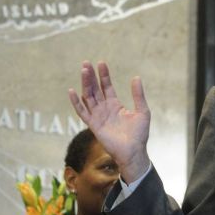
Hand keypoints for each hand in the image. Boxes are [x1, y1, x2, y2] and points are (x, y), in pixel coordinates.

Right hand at [69, 61, 150, 182]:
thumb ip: (138, 95)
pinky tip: (72, 91)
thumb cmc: (139, 134)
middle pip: (95, 89)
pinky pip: (82, 112)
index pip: (107, 86)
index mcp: (115, 105)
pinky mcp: (93, 125)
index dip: (103, 75)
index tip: (101, 63)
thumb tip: (136, 77)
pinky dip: (76, 102)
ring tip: (84, 70)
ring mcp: (98, 116)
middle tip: (86, 63)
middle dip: (91, 76)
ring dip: (85, 84)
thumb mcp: (142, 111)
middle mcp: (104, 109)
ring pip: (88, 97)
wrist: (133, 151)